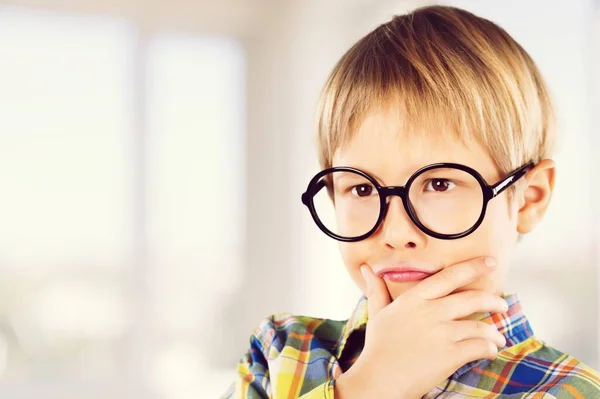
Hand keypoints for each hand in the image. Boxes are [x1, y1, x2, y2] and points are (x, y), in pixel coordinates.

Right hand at [334, 257, 507, 398]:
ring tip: (498, 336)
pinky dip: (489, 348)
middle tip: (502, 304)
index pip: (449, 276)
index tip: (489, 262)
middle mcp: (431, 312)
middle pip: (471, 299)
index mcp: (415, 299)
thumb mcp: (377, 313)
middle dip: (492, 301)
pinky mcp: (450, 355)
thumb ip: (377, 289)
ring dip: (494, 332)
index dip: (472, 267)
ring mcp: (442, 334)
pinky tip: (490, 351)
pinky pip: (479, 347)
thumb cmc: (378, 346)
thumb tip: (366, 269)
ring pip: (480, 326)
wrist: (379, 379)